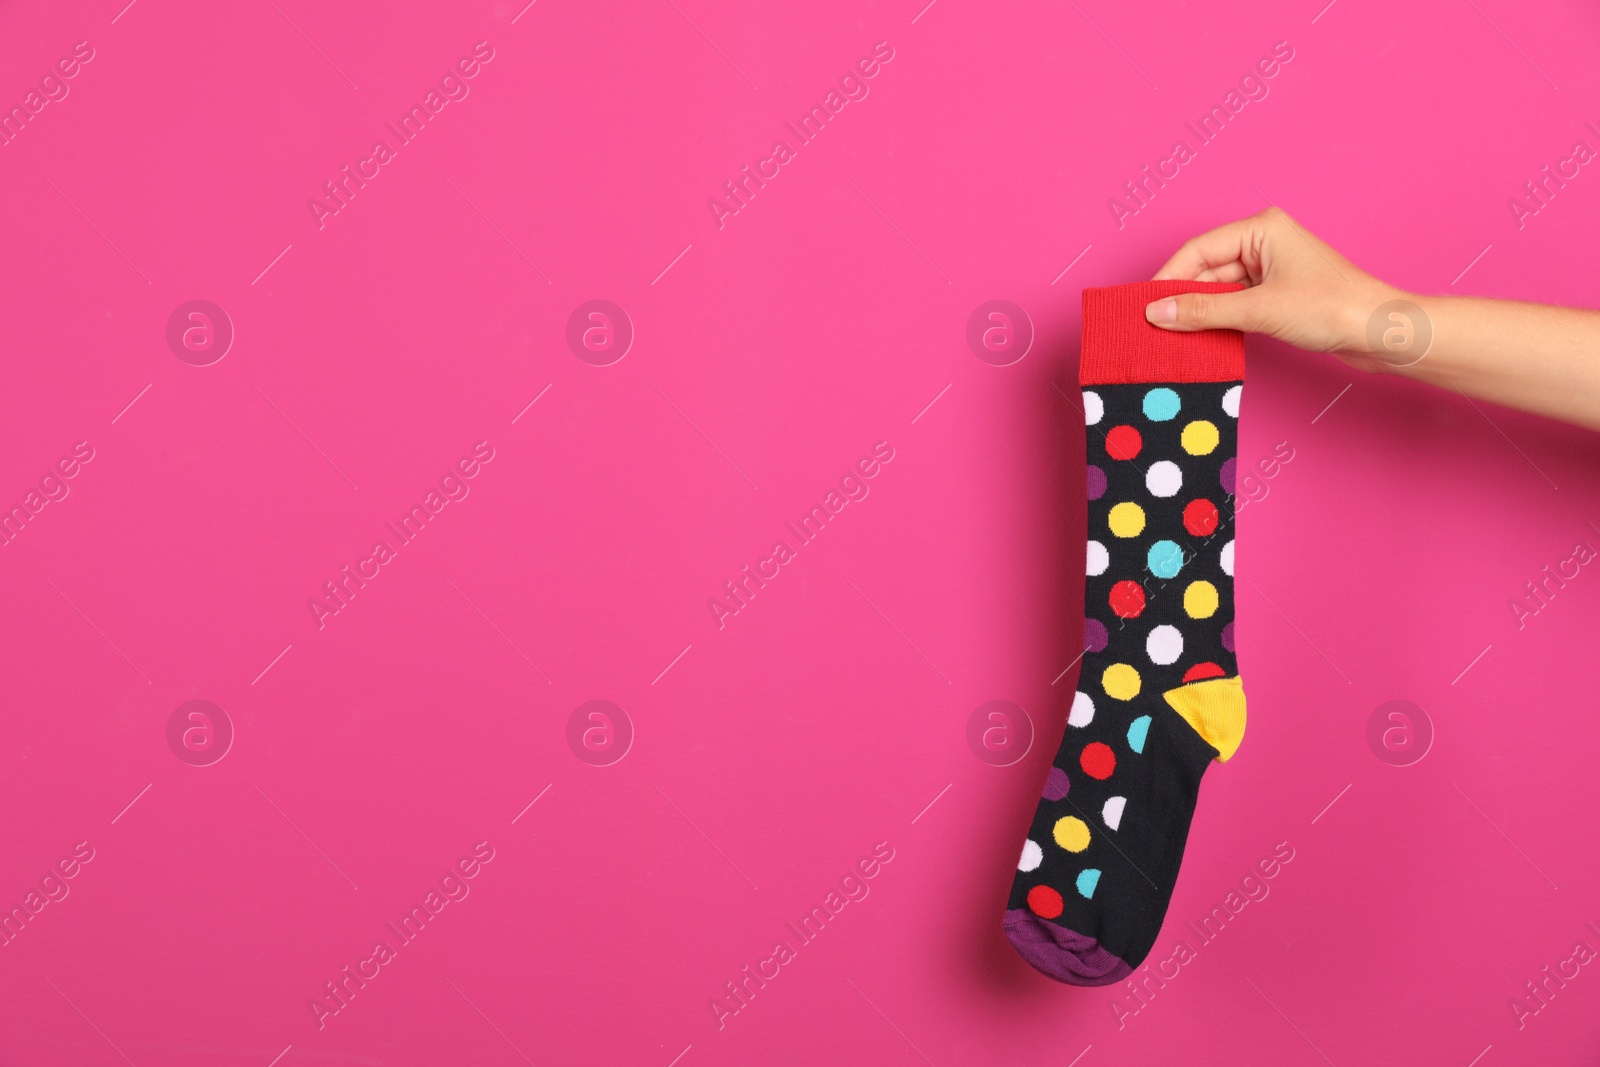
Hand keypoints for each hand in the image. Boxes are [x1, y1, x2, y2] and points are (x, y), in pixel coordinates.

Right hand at [1143, 208, 1404, 372]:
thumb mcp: (1259, 309)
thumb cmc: (1332, 308)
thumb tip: (1156, 314)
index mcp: (1261, 228)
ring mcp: (1270, 269)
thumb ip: (1203, 312)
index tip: (1143, 306)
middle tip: (1152, 327)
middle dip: (1181, 298)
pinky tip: (1199, 338)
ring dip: (1197, 313)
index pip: (1198, 251)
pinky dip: (1216, 321)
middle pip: (1205, 271)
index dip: (1168, 279)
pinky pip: (1233, 305)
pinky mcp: (1275, 295)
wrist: (1379, 333)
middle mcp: (1263, 242)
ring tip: (1170, 336)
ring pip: (1217, 290)